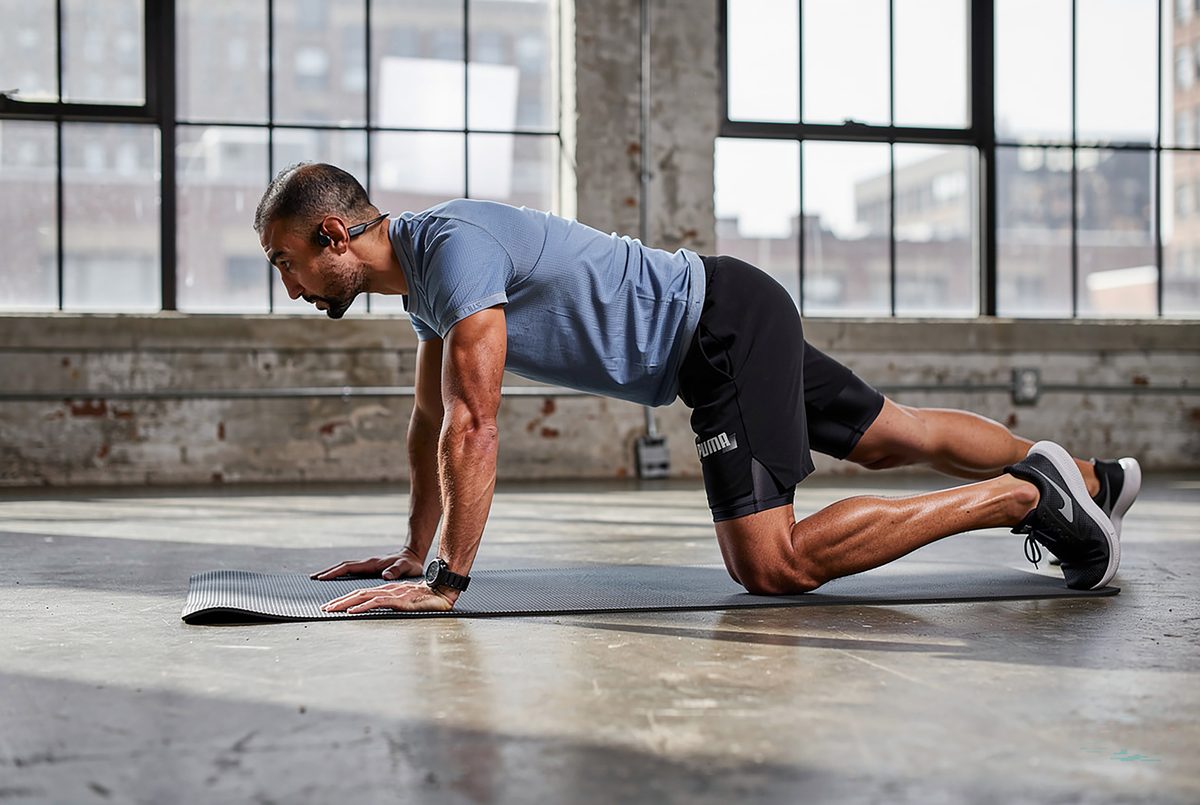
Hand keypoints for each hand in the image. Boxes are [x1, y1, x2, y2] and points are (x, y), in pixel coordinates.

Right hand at [310, 547, 424, 580]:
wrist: (412, 556)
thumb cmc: (409, 564)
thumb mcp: (406, 568)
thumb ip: (396, 571)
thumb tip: (384, 576)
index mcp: (371, 564)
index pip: (348, 568)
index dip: (334, 573)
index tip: (321, 578)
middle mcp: (367, 563)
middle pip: (342, 566)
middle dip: (327, 572)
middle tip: (312, 578)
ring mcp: (367, 565)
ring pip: (346, 568)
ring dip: (332, 572)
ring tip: (319, 579)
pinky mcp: (369, 568)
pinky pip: (351, 571)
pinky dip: (341, 574)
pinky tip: (336, 580)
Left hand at [320, 581, 455, 613]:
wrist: (444, 592)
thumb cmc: (428, 599)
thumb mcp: (406, 604)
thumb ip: (394, 605)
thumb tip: (382, 610)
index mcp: (387, 591)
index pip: (362, 594)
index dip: (346, 599)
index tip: (333, 606)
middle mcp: (387, 590)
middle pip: (358, 594)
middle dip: (339, 601)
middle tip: (324, 608)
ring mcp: (392, 594)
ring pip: (363, 597)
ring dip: (345, 603)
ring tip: (331, 609)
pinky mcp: (398, 600)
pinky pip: (377, 603)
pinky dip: (363, 607)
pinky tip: (352, 612)